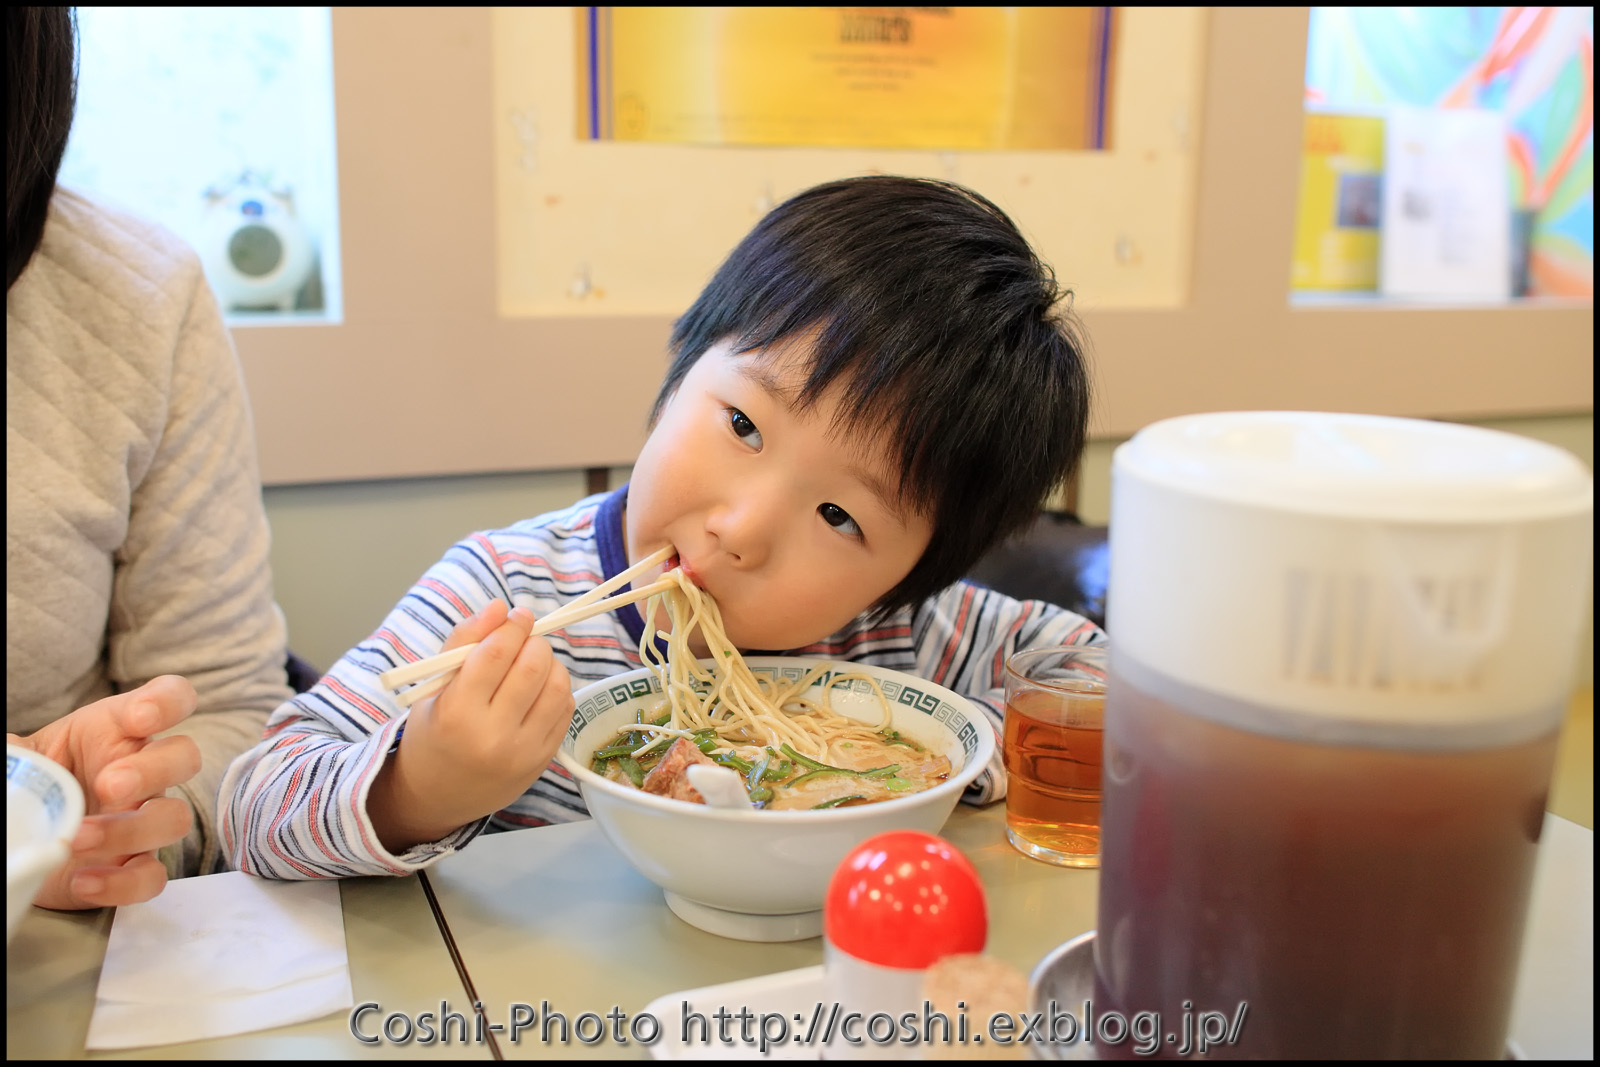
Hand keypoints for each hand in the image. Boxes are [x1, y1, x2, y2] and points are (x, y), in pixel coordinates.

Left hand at [8, 676, 201, 909]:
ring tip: (77, 838)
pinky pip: (152, 877)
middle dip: (154, 770)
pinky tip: (83, 879)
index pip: (172, 698)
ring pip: (174, 818)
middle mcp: (146, 772)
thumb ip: (16, 753)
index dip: (169, 702)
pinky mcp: (134, 866)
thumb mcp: (22, 758)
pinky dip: (122, 882)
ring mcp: (145, 820)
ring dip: (131, 829)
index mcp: (120, 731)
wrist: (27, 836)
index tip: (139, 718)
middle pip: (185, 757)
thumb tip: (5, 753)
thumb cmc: (37, 784)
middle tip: (109, 784)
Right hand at [368, 600, 573, 852]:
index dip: (512, 626)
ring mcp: (523, 751)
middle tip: (524, 638)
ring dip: (551, 663)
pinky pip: (566, 709)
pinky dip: (558, 689)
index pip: (496, 653)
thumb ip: (464, 640)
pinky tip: (539, 689)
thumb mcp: (434, 686)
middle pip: (533, 666)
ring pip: (558, 686)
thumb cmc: (433, 732)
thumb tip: (499, 606)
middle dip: (533, 641)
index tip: (516, 616)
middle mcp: (492, 735)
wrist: (437, 797)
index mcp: (456, 712)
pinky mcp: (543, 760)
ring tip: (532, 662)